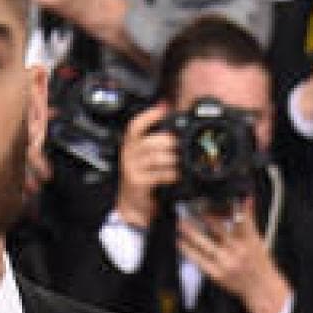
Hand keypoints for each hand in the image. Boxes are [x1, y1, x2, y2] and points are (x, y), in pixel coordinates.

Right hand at [114, 102, 175, 230]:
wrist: (132, 205)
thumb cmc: (143, 178)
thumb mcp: (146, 158)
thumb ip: (157, 144)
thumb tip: (176, 129)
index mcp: (130, 144)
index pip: (136, 125)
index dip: (150, 114)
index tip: (164, 106)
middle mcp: (129, 154)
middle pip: (151, 141)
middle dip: (170, 142)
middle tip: (183, 144)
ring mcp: (132, 168)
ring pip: (156, 158)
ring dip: (173, 159)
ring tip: (184, 161)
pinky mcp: (138, 182)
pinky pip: (158, 175)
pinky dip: (171, 174)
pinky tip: (178, 175)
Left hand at [176, 200, 292, 312]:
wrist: (261, 289)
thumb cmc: (259, 263)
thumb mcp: (258, 240)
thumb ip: (249, 220)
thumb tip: (246, 198)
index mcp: (250, 241)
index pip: (238, 220)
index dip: (225, 209)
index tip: (211, 201)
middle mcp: (239, 252)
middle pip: (219, 231)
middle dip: (205, 218)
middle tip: (191, 208)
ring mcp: (227, 264)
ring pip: (206, 246)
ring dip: (192, 234)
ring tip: (181, 223)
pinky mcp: (218, 275)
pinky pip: (200, 261)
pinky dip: (189, 251)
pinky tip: (181, 243)